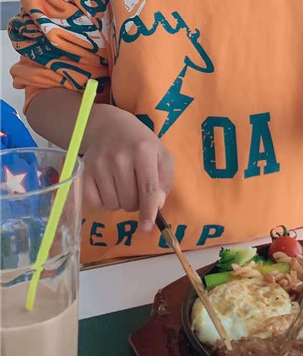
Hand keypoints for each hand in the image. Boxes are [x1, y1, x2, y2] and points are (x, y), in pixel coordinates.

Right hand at [82, 107, 173, 231]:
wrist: (109, 126)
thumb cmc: (140, 143)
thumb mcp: (161, 154)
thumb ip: (164, 180)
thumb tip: (158, 205)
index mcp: (143, 151)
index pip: (147, 188)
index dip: (148, 211)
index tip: (147, 228)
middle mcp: (119, 158)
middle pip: (130, 201)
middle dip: (136, 203)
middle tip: (136, 188)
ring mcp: (99, 164)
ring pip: (113, 204)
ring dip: (121, 202)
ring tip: (122, 184)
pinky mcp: (84, 172)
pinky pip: (95, 203)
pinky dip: (104, 202)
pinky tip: (108, 186)